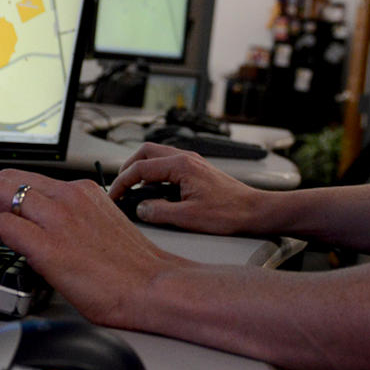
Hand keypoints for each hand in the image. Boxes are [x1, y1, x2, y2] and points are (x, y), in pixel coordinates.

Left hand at [0, 170, 182, 327]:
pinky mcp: (48, 245)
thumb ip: (75, 222)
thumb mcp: (103, 228)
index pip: (29, 177)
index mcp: (83, 191)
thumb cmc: (136, 270)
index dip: (1, 190)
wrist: (155, 288)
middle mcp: (69, 196)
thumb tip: (49, 235)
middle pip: (7, 177)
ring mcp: (58, 218)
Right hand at [107, 144, 265, 236]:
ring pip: (158, 156)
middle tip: (120, 188)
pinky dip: (155, 174)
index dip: (122, 182)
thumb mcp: (188, 218)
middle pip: (146, 152)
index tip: (113, 197)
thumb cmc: (230, 213)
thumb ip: (158, 212)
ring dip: (142, 170)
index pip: (140, 168)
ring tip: (134, 190)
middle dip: (128, 169)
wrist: (256, 211)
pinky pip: (169, 164)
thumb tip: (140, 209)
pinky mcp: (197, 170)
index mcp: (181, 165)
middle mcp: (186, 158)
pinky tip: (155, 192)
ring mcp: (193, 162)